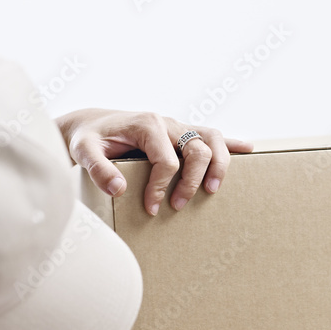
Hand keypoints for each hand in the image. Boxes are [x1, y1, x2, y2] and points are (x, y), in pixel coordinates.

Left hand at [56, 109, 252, 215]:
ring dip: (219, 165)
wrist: (90, 125)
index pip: (166, 160)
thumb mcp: (83, 151)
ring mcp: (177, 125)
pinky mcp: (182, 131)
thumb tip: (119, 190)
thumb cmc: (87, 139)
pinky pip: (211, 135)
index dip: (161, 188)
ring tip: (214, 190)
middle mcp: (166, 122)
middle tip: (177, 206)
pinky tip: (248, 150)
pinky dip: (231, 143)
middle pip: (196, 150)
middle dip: (191, 182)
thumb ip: (98, 169)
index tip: (151, 208)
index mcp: (146, 124)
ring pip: (211, 139)